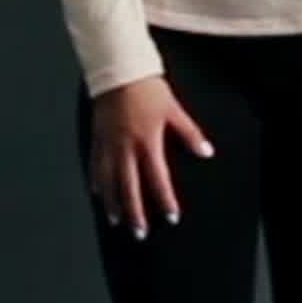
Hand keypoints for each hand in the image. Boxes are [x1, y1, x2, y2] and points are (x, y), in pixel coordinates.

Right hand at [90, 75, 211, 235]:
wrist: (118, 70)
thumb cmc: (147, 88)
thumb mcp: (173, 109)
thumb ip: (189, 133)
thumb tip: (206, 152)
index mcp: (147, 141)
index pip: (158, 179)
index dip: (165, 200)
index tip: (171, 217)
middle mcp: (126, 147)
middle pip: (129, 188)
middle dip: (135, 212)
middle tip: (139, 232)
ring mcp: (109, 144)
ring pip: (109, 181)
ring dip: (113, 203)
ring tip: (116, 221)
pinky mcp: (97, 137)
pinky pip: (95, 165)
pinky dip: (97, 182)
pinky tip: (98, 194)